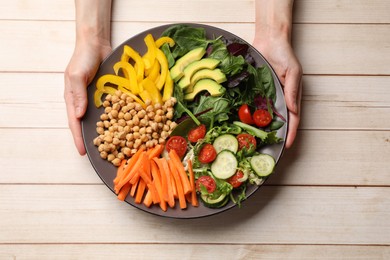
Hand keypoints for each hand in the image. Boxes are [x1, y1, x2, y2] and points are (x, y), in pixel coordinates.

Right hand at [64, 40, 110, 154]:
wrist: (96, 44)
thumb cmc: (82, 58)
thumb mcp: (76, 75)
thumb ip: (78, 94)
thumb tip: (80, 115)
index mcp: (73, 100)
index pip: (75, 123)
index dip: (78, 138)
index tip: (83, 152)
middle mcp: (85, 102)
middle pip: (89, 125)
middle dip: (95, 139)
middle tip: (103, 153)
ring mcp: (98, 99)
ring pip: (103, 119)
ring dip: (109, 131)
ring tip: (117, 145)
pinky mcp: (110, 95)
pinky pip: (114, 109)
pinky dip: (119, 118)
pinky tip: (128, 126)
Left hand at [253, 36, 301, 148]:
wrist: (269, 40)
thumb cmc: (285, 54)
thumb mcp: (294, 71)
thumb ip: (293, 90)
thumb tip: (293, 109)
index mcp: (290, 97)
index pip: (293, 120)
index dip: (291, 133)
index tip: (288, 145)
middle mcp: (278, 99)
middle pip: (278, 122)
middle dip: (274, 135)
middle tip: (267, 149)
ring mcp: (266, 97)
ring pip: (263, 117)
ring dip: (259, 128)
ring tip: (253, 141)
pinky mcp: (255, 92)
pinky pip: (251, 105)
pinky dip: (248, 114)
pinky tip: (241, 123)